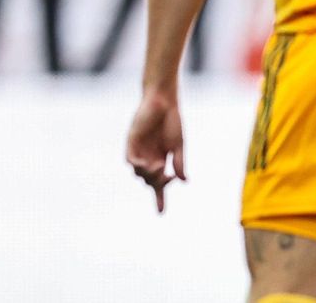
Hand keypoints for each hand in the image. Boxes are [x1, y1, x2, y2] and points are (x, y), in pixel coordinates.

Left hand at [126, 91, 185, 211]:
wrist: (163, 101)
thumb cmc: (172, 121)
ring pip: (139, 173)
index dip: (160, 198)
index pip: (158, 183)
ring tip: (160, 167)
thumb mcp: (179, 145)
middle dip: (159, 183)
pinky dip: (138, 166)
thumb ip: (180, 162)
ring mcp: (138, 151)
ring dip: (149, 175)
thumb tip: (184, 181)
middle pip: (150, 180)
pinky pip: (131, 160)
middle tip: (169, 177)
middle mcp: (148, 158)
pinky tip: (148, 165)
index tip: (161, 213)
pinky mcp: (131, 143)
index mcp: (160, 159)